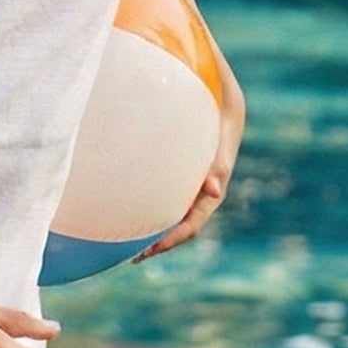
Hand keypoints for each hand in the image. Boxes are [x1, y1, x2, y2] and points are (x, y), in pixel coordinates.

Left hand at [138, 74, 245, 260]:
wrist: (219, 91)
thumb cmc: (222, 109)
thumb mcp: (225, 130)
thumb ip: (220, 161)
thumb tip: (214, 190)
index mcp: (213, 187)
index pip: (193, 224)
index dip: (173, 240)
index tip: (151, 251)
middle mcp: (200, 191)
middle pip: (179, 226)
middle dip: (158, 243)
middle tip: (133, 256)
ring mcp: (188, 182)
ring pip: (169, 213)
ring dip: (150, 229)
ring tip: (123, 243)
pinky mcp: (175, 172)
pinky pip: (161, 194)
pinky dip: (145, 205)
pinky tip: (123, 207)